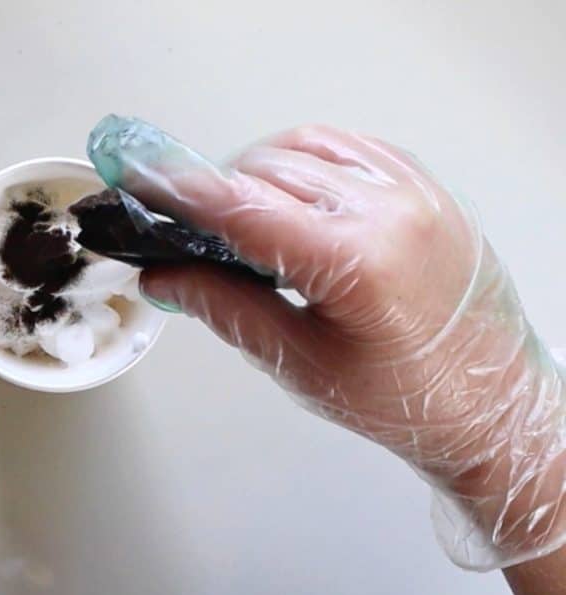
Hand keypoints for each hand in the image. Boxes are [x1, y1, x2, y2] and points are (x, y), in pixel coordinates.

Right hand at [88, 115, 565, 570]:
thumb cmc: (408, 401)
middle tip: (190, 233)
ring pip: (304, 148)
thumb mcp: (300, 364)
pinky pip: (350, 146)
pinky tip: (293, 197)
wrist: (491, 408)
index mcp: (358, 262)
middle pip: (267, 170)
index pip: (244, 206)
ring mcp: (414, 194)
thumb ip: (225, 309)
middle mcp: (390, 212)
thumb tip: (166, 277)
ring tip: (244, 222)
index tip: (143, 182)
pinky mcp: (427, 189)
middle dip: (217, 194)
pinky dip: (307, 162)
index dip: (182, 192)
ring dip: (259, 174)